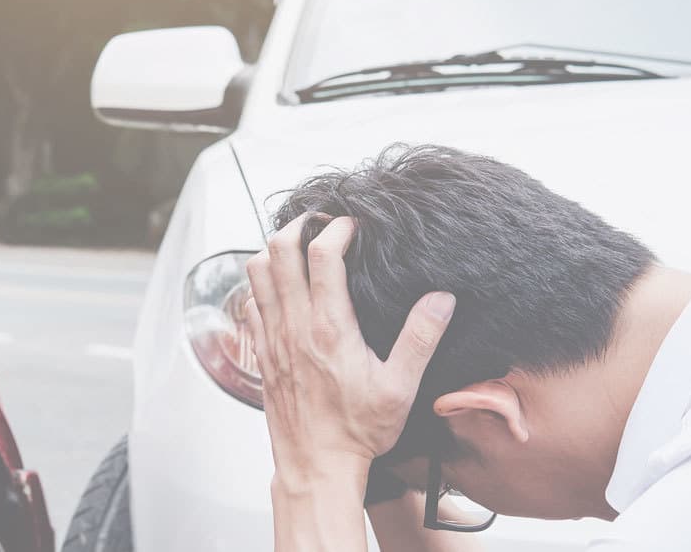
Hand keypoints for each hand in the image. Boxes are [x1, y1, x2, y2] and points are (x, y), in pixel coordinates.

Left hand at [244, 215, 454, 489]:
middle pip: (279, 250)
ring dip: (274, 250)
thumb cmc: (357, 431)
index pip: (322, 255)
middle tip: (321, 224)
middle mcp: (294, 325)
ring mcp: (272, 337)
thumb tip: (441, 298)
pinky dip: (260, 283)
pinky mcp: (261, 352)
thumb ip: (421, 338)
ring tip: (299, 247)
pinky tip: (281, 288)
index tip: (354, 224)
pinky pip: (249, 302)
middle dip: (299, 226)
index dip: (338, 228)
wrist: (316, 466)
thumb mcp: (401, 387)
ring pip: (256, 271)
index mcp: (330, 327)